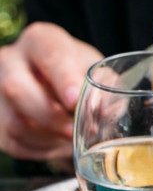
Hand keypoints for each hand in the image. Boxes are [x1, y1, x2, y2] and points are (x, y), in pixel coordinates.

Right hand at [0, 22, 101, 161]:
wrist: (61, 93)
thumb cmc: (82, 78)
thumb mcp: (98, 75)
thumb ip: (104, 89)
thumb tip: (101, 109)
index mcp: (41, 41)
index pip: (50, 55)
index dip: (63, 79)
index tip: (74, 101)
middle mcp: (11, 59)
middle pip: (16, 89)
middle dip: (50, 117)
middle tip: (74, 131)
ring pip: (13, 122)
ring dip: (47, 138)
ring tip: (71, 139)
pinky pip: (15, 142)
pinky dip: (42, 149)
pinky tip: (57, 143)